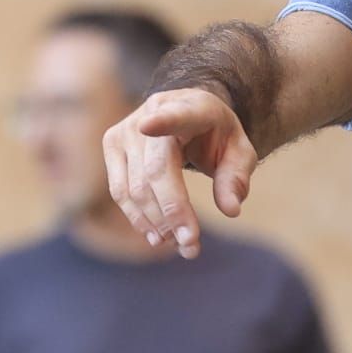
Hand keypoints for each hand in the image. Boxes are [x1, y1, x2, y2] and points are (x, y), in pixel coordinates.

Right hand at [103, 87, 258, 258]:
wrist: (187, 114)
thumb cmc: (216, 134)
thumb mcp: (239, 151)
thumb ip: (236, 177)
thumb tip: (231, 209)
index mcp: (191, 106)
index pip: (176, 113)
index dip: (162, 121)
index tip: (149, 125)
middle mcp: (152, 111)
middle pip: (155, 171)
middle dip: (172, 212)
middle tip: (191, 246)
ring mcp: (127, 128)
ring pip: (135, 186)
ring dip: (156, 222)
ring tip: (179, 245)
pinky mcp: (112, 144)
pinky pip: (120, 190)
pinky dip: (138, 217)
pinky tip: (157, 235)